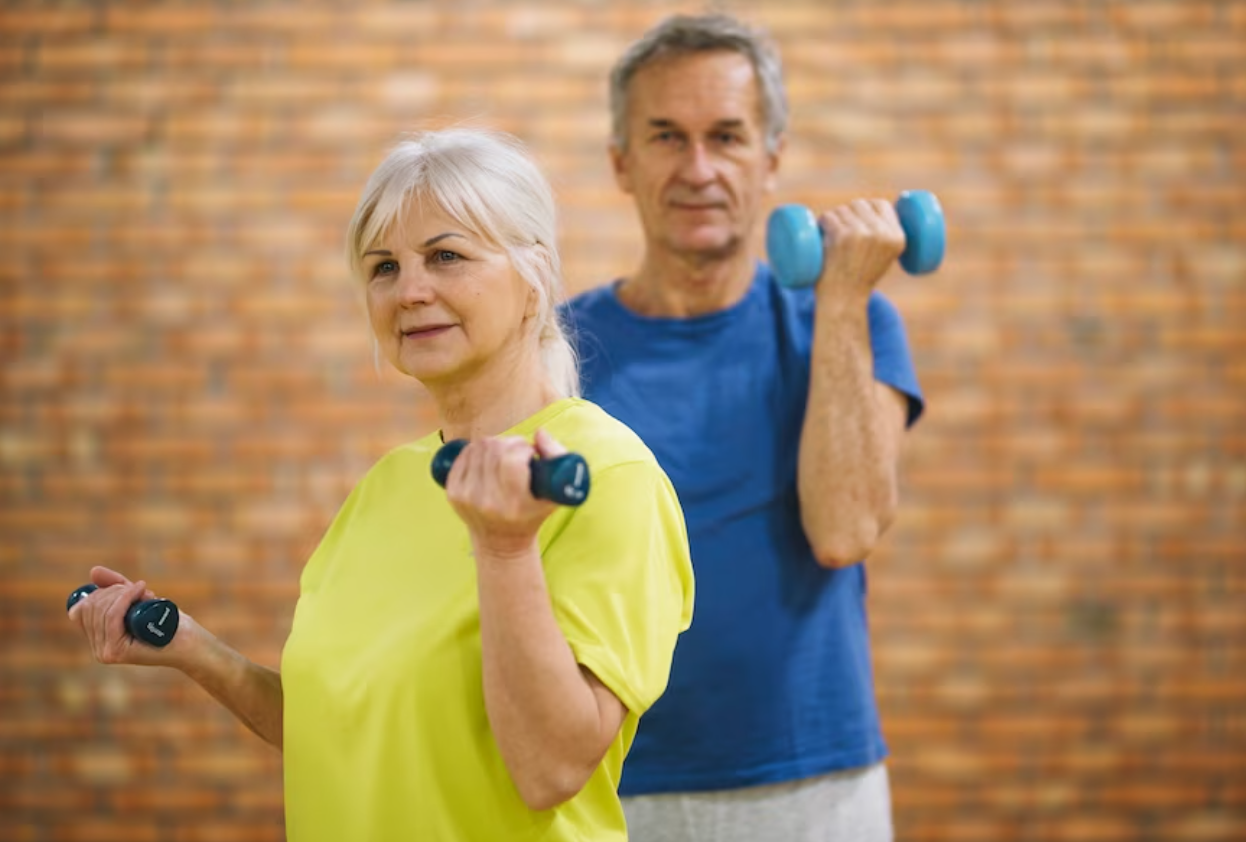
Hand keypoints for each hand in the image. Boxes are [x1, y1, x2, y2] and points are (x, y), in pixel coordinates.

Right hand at [68, 566, 193, 667]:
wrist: (191, 641)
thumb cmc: (167, 620)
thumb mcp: (137, 599)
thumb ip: (115, 586)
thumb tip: (94, 571)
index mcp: (98, 639)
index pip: (80, 609)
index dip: (99, 592)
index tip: (124, 587)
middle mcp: (98, 649)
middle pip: (91, 607)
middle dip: (115, 590)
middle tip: (140, 590)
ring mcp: (106, 653)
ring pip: (102, 610)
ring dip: (124, 593)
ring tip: (145, 593)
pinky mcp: (117, 652)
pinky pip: (112, 617)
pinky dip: (125, 599)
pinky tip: (141, 591)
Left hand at [445, 429, 564, 559]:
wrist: (501, 542)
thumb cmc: (532, 515)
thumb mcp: (556, 493)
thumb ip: (558, 458)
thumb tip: (539, 433)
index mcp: (513, 503)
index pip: (512, 458)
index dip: (523, 448)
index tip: (530, 454)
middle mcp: (487, 500)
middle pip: (494, 448)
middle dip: (510, 443)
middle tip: (518, 452)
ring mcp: (466, 496)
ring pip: (478, 447)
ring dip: (494, 444)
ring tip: (504, 456)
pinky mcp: (452, 492)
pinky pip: (463, 455)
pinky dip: (476, 450)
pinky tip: (487, 459)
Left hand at [817, 198, 906, 302]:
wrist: (844, 302)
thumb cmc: (859, 283)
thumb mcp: (884, 259)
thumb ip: (883, 237)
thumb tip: (871, 210)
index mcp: (897, 237)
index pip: (881, 205)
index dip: (866, 206)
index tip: (856, 216)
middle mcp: (882, 233)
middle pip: (859, 204)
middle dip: (847, 213)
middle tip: (840, 232)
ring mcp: (861, 233)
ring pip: (842, 210)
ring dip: (833, 219)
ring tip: (830, 237)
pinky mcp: (841, 236)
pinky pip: (828, 217)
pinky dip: (821, 223)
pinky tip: (820, 231)